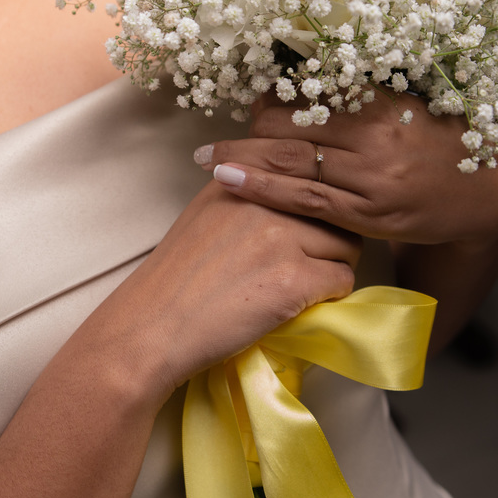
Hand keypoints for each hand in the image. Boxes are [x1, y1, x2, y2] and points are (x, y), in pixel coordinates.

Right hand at [105, 181, 360, 398]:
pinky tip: (300, 304)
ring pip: (347, 244)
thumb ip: (246, 193)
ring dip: (334, 265)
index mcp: (241, 178)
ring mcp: (280, 236)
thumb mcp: (205, 214)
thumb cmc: (174, 281)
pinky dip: (330, 296)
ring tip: (304, 284)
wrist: (150, 328)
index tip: (311, 221)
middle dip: (330, 235)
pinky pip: (342, 280)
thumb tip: (292, 190)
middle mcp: (263, 198)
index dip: (318, 200)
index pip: (308, 170)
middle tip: (308, 261)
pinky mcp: (293, 279)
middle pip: (334, 209)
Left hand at [194, 92, 497, 247]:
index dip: (272, 96)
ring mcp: (371, 178)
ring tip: (205, 158)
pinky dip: (260, 187)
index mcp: (382, 101)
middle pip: (291, 125)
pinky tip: (227, 180)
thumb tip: (301, 69)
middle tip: (222, 136)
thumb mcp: (408, 105)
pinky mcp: (368, 215)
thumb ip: (361, 90)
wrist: (487, 196)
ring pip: (290, 160)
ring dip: (240, 157)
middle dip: (251, 129)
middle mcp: (376, 137)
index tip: (251, 100)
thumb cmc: (441, 144)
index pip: (309, 91)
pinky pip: (303, 198)